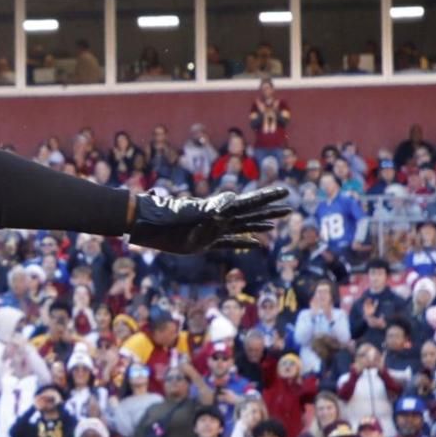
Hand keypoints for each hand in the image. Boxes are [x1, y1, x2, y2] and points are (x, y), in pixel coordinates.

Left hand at [127, 186, 291, 252]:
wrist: (147, 224)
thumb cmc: (164, 220)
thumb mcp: (187, 217)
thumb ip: (208, 215)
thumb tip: (227, 207)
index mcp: (218, 210)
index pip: (248, 203)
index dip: (267, 198)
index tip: (283, 192)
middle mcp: (219, 217)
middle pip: (250, 212)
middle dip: (269, 209)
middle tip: (289, 205)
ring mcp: (213, 228)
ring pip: (243, 225)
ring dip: (260, 223)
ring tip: (276, 221)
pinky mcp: (205, 240)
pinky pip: (230, 242)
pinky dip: (244, 242)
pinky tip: (256, 244)